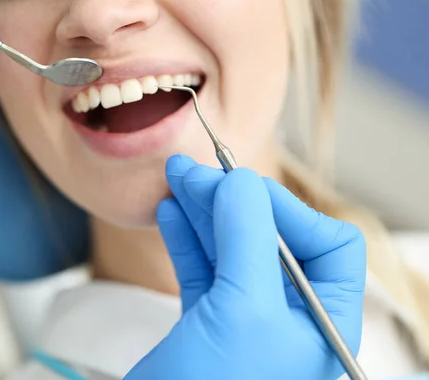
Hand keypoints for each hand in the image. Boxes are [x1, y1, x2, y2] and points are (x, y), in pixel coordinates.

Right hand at [125, 155, 365, 379]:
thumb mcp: (242, 310)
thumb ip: (246, 236)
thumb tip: (240, 181)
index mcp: (323, 321)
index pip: (325, 243)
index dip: (285, 209)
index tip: (238, 186)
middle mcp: (289, 319)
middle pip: (269, 239)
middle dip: (231, 201)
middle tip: (191, 170)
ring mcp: (246, 321)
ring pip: (229, 250)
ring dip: (202, 213)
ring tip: (174, 181)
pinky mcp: (207, 325)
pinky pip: (201, 269)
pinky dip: (185, 239)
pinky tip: (170, 214)